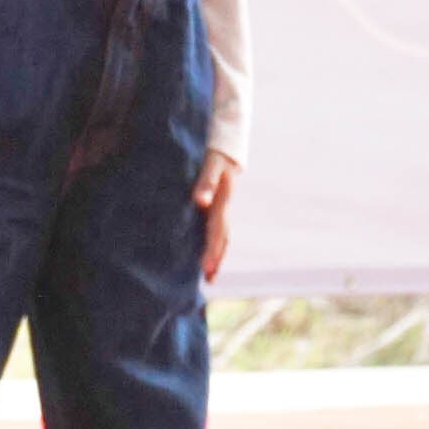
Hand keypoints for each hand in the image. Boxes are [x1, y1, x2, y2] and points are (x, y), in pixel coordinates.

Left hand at [194, 151, 237, 279]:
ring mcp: (222, 209)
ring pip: (221, 236)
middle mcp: (224, 208)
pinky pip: (216, 230)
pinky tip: (205, 253)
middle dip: (216, 259)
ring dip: (216, 255)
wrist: (228, 149)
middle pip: (222, 238)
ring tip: (210, 276)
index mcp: (222, 202)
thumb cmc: (216, 156)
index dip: (212, 250)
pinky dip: (213, 244)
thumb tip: (201, 202)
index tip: (206, 267)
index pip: (217, 231)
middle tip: (209, 279)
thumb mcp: (211, 165)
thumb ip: (206, 182)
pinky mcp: (217, 208)